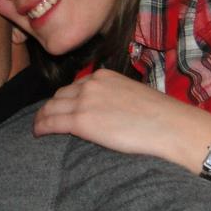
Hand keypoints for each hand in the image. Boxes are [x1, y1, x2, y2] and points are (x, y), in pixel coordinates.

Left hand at [33, 69, 210, 172]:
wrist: (171, 126)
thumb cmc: (161, 116)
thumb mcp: (132, 95)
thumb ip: (113, 97)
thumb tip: (106, 110)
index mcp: (103, 76)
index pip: (75, 86)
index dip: (65, 99)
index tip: (60, 107)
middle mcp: (90, 84)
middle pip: (60, 96)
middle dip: (52, 107)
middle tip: (46, 118)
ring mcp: (84, 101)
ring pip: (52, 108)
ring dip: (43, 117)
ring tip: (39, 126)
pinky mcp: (81, 120)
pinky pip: (52, 122)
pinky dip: (41, 127)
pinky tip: (38, 133)